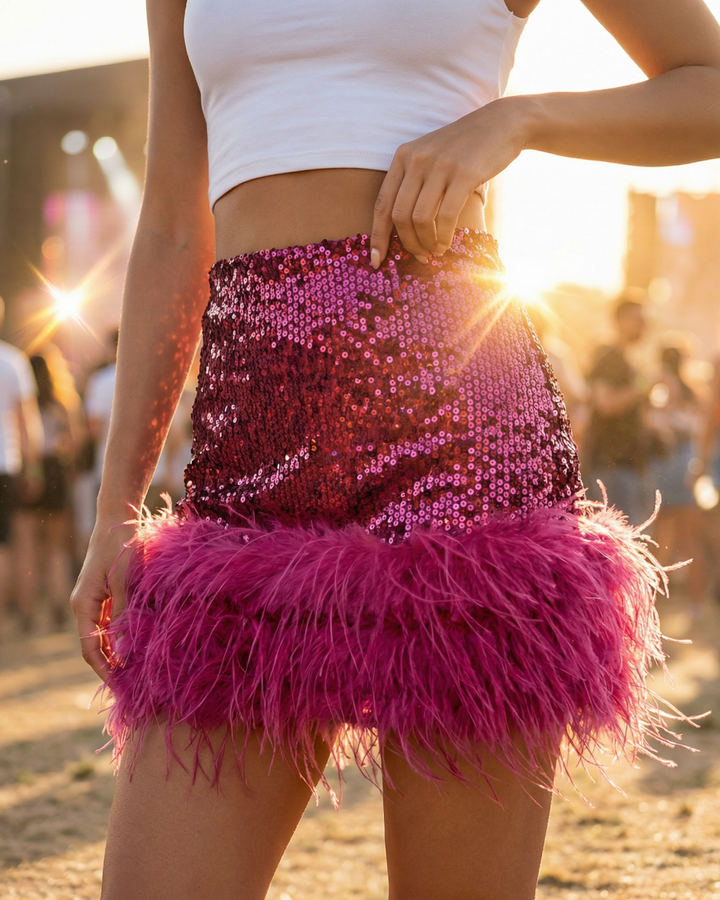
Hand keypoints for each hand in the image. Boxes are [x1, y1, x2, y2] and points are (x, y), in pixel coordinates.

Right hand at [70, 518, 137, 680]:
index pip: (89, 648)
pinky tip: (138, 644)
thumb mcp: (124, 582)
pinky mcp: (107, 594)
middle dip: (111, 664)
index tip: (120, 686)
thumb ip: (123, 615)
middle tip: (132, 684)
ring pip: (104, 634)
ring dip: (118, 651)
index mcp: (83, 604)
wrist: (119, 520)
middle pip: (95, 644)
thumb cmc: (121, 548)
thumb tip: (124, 650)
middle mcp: (84, 605)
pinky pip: (112, 621)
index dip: (104, 669)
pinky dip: (123, 634)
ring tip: (137, 670)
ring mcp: (95, 600)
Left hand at [370, 96, 530, 267]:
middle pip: (399, 216)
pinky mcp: (464, 174)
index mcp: (403, 156)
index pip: (382, 204)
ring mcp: (440, 166)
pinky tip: (446, 244)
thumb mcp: (430, 156)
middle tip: (419, 257)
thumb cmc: (464, 148)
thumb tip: (403, 228)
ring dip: (426, 243)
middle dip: (407, 244)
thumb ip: (414, 182)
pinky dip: (443, 237)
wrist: (501, 124)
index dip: (378, 237)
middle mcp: (417, 160)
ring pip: (420, 219)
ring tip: (435, 252)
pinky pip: (445, 216)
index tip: (376, 260)